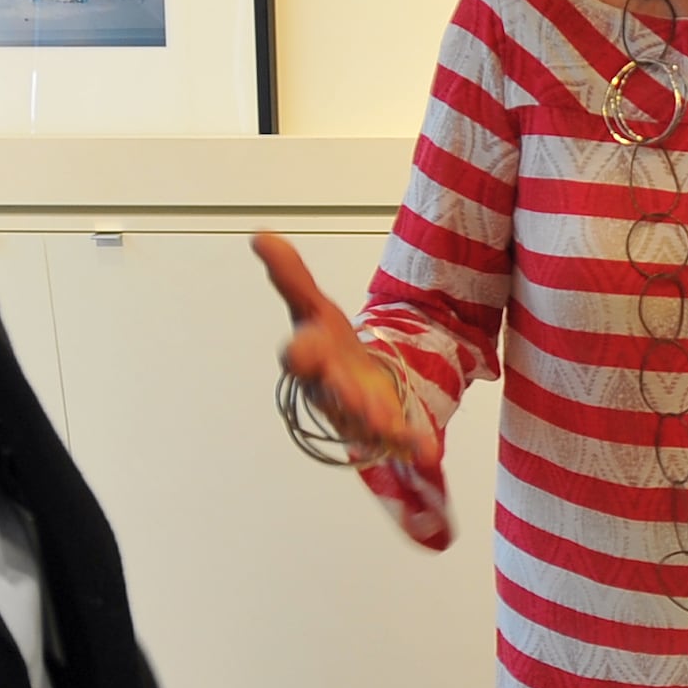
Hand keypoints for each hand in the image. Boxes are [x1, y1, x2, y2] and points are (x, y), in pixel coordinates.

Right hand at [250, 232, 434, 465]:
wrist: (354, 382)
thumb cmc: (327, 345)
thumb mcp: (312, 306)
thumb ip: (291, 276)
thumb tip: (261, 236)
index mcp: (311, 357)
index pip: (299, 356)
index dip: (299, 354)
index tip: (298, 351)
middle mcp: (330, 389)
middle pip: (331, 393)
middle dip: (340, 393)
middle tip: (352, 394)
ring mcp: (357, 412)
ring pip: (361, 420)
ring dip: (372, 421)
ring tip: (385, 422)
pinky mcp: (386, 427)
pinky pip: (399, 438)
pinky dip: (412, 445)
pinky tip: (427, 451)